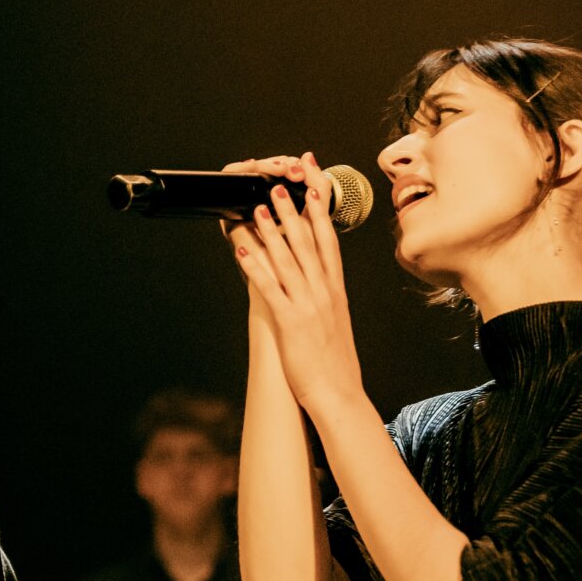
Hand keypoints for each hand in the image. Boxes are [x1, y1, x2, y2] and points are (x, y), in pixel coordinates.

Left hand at [223, 152, 363, 414]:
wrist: (339, 393)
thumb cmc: (336, 364)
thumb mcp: (336, 323)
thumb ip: (325, 299)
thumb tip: (316, 282)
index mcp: (336, 292)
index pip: (329, 244)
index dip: (320, 214)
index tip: (314, 190)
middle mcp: (324, 293)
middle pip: (307, 243)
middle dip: (292, 212)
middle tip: (279, 187)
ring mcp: (308, 305)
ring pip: (287, 259)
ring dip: (271, 230)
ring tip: (257, 207)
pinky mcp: (290, 321)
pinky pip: (270, 287)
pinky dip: (255, 265)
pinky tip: (242, 249)